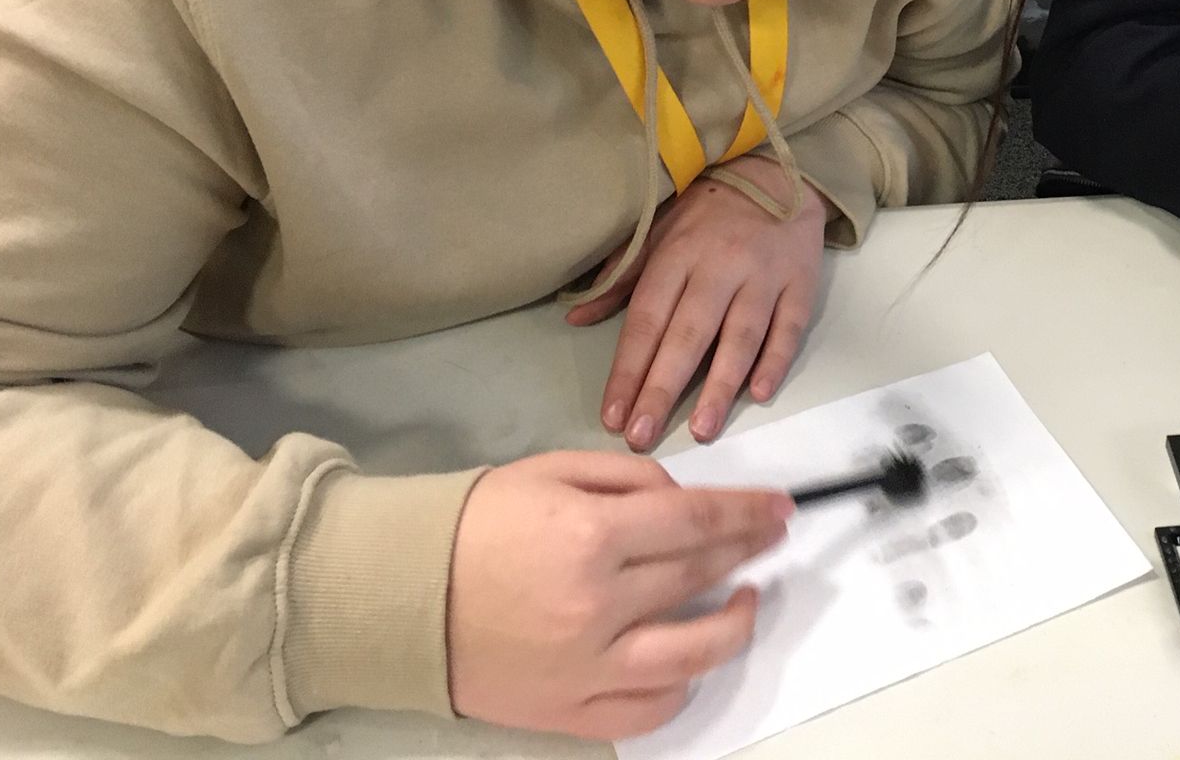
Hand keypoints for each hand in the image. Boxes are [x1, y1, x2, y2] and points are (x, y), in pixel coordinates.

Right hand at [447, 450, 791, 739]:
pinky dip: (681, 688)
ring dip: (735, 623)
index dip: (746, 512)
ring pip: (692, 653)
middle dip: (746, 550)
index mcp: (590, 536)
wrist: (399, 593)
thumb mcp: (550, 470)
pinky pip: (647, 710)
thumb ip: (627, 478)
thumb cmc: (474, 523)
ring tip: (747, 598)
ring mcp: (585, 665)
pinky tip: (692, 660)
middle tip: (771, 536)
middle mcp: (597, 604)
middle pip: (698, 575)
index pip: (695, 521)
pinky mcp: (568, 710)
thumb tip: (682, 499)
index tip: (779, 508)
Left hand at [569, 155, 828, 450]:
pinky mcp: (801, 282)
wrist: (776, 173)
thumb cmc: (708, 211)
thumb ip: (619, 277)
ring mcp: (763, 276)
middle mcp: (719, 266)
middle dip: (663, 387)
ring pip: (740, 337)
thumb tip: (575, 317)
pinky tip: (760, 392)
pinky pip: (788, 326)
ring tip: (701, 429)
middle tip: (642, 434)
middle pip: (688, 334)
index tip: (612, 414)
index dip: (628, 369)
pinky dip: (776, 359)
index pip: (646, 319)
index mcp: (677, 254)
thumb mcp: (657, 232)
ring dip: (721, 386)